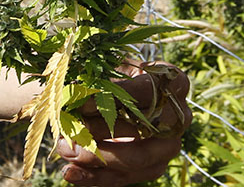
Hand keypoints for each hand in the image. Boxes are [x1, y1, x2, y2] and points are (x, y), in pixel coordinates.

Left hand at [56, 62, 191, 185]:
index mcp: (173, 82)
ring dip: (96, 157)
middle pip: (145, 130)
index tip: (83, 103)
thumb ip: (100, 83)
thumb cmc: (114, 73)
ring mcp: (167, 145)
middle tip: (71, 129)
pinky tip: (71, 173)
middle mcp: (178, 116)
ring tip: (65, 150)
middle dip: (103, 132)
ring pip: (137, 159)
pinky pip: (125, 177)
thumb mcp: (109, 68)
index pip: (148, 91)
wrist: (119, 91)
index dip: (115, 97)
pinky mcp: (151, 167)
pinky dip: (94, 177)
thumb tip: (81, 101)